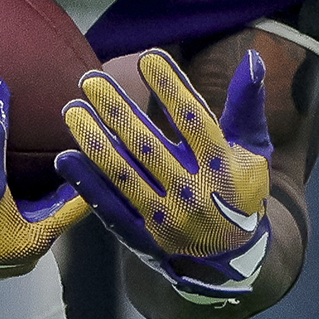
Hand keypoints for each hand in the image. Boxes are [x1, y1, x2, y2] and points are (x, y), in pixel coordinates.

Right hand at [0, 76, 93, 291]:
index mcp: (35, 240)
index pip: (79, 200)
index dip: (89, 165)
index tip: (99, 132)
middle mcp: (21, 242)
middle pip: (54, 195)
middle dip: (60, 160)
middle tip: (73, 121)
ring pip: (27, 193)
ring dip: (31, 164)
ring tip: (43, 124)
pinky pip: (2, 192)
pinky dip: (6, 169)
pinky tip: (5, 140)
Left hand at [62, 47, 273, 304]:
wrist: (232, 261)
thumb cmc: (239, 191)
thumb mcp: (253, 150)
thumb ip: (248, 106)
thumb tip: (252, 57)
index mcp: (224, 169)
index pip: (194, 122)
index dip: (171, 89)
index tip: (148, 57)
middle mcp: (194, 194)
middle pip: (149, 145)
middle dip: (118, 110)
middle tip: (90, 80)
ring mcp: (165, 219)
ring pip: (124, 175)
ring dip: (95, 141)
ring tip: (72, 110)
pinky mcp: (142, 238)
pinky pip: (110, 209)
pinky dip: (87, 184)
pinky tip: (65, 158)